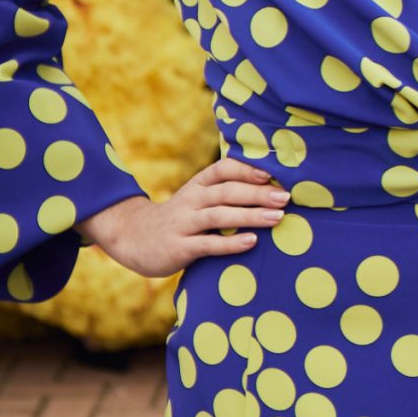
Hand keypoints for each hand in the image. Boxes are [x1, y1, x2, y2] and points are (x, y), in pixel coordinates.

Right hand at [80, 160, 289, 278]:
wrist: (131, 238)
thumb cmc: (178, 219)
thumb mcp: (195, 199)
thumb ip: (222, 194)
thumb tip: (270, 189)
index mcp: (197, 186)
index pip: (222, 169)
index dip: (246, 169)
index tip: (272, 174)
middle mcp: (190, 200)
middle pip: (226, 192)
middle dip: (258, 194)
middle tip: (285, 198)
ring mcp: (183, 224)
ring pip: (219, 215)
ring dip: (250, 215)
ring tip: (277, 218)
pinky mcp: (179, 247)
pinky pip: (208, 244)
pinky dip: (231, 243)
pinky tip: (252, 242)